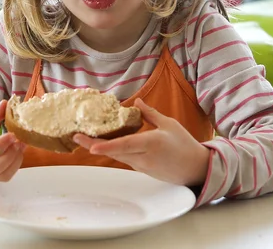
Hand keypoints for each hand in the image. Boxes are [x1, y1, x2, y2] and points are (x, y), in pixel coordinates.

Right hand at [0, 101, 24, 180]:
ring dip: (15, 161)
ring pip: (1, 176)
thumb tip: (5, 104)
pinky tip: (18, 152)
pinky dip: (15, 165)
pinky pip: (5, 176)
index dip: (0, 143)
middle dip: (9, 156)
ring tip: (21, 145)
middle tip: (19, 141)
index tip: (12, 134)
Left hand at [74, 99, 209, 185]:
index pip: (126, 145)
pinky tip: (101, 144)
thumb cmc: (185, 144)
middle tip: (77, 136)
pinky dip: (112, 151)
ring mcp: (143, 166)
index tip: (92, 147)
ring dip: (101, 147)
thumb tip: (137, 102)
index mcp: (153, 142)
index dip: (107, 147)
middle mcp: (145, 156)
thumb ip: (150, 114)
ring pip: (118, 156)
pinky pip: (124, 159)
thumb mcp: (169, 124)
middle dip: (94, 145)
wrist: (195, 168)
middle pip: (116, 152)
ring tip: (84, 137)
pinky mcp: (142, 170)